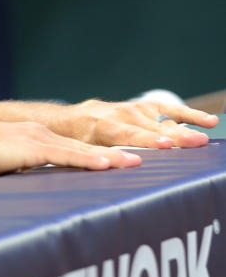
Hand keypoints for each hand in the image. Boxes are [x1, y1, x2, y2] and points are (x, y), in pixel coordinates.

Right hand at [0, 120, 142, 184]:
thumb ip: (19, 178)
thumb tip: (30, 199)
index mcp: (34, 139)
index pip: (76, 148)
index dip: (103, 154)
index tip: (128, 161)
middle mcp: (40, 134)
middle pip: (88, 145)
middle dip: (121, 151)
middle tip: (151, 158)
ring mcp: (36, 139)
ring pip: (83, 149)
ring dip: (115, 156)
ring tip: (142, 163)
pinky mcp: (28, 148)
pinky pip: (66, 156)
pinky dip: (89, 161)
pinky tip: (110, 165)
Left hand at [48, 99, 217, 148]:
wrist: (68, 119)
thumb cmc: (75, 140)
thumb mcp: (82, 151)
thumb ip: (101, 157)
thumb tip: (118, 169)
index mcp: (101, 126)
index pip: (128, 134)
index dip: (147, 140)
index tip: (165, 144)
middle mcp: (119, 114)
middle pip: (151, 128)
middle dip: (173, 136)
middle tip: (195, 142)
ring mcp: (133, 109)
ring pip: (162, 121)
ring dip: (184, 128)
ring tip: (205, 135)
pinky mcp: (143, 107)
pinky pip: (169, 110)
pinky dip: (188, 114)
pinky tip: (208, 122)